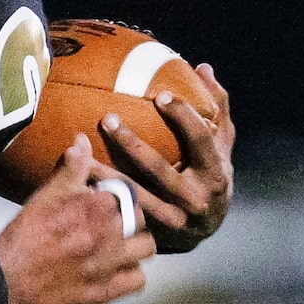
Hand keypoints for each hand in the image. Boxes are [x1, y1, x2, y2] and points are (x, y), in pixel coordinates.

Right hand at [0, 133, 155, 303]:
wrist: (4, 279)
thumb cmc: (24, 235)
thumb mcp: (45, 195)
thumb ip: (70, 169)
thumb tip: (83, 140)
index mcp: (95, 207)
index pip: (126, 192)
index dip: (114, 196)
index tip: (101, 203)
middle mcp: (108, 235)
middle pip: (140, 218)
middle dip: (128, 218)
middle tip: (111, 224)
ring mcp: (108, 265)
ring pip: (147, 248)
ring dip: (137, 244)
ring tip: (122, 245)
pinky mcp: (104, 292)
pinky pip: (138, 280)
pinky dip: (131, 274)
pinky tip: (118, 270)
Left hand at [98, 62, 234, 252]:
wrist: (209, 227)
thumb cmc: (211, 173)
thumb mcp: (221, 143)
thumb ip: (216, 108)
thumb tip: (202, 68)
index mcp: (215, 172)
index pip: (200, 140)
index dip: (183, 118)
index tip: (160, 95)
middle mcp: (196, 199)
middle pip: (161, 170)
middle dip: (133, 145)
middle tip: (108, 118)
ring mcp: (173, 220)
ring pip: (136, 196)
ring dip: (107, 176)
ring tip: (82, 154)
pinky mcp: (154, 234)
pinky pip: (125, 216)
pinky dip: (105, 200)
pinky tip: (81, 184)